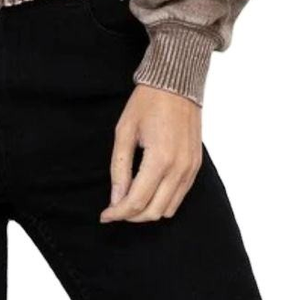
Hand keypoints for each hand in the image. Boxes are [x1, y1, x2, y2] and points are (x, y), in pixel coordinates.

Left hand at [100, 84, 201, 223]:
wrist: (176, 84)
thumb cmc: (147, 103)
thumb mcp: (124, 131)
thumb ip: (119, 167)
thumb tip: (116, 198)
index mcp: (160, 159)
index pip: (137, 201)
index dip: (118, 213)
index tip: (104, 215)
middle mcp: (179, 168)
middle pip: (154, 211)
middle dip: (131, 216)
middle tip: (114, 209)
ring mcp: (191, 168)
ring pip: (169, 209)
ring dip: (148, 211)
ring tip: (130, 201)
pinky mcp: (196, 165)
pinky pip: (180, 196)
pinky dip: (163, 201)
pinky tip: (148, 191)